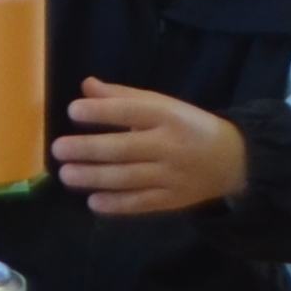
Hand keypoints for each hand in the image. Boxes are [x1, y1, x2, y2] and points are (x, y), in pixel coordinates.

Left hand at [56, 79, 248, 215]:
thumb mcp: (162, 105)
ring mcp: (172, 175)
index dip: (103, 111)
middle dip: (90, 149)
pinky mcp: (173, 200)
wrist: (232, 160)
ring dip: (96, 177)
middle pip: (126, 148)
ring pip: (129, 178)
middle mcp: (169, 145)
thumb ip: (123, 98)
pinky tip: (94, 202)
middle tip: (58, 149)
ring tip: (67, 174)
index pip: (132, 112)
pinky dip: (118, 204)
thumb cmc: (188, 126)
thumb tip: (86, 86)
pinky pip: (143, 203)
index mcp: (168, 116)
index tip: (73, 111)